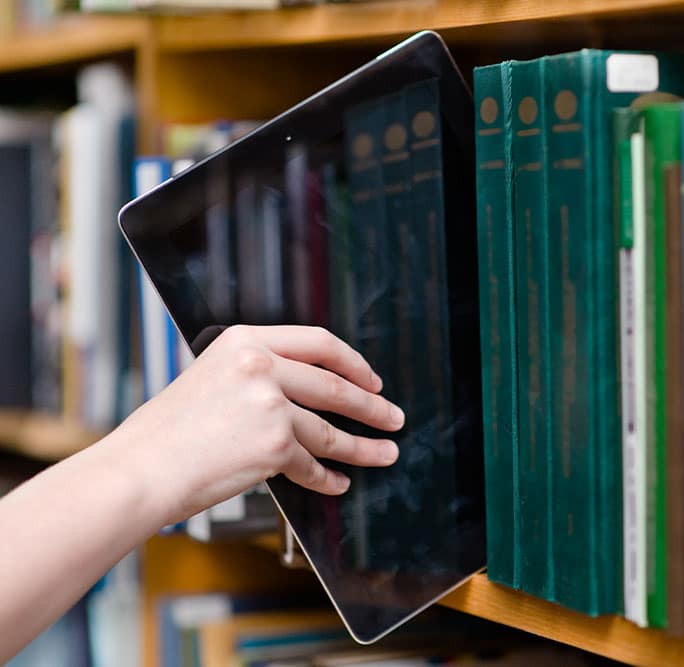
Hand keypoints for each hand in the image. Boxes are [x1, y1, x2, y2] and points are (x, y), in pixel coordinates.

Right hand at [108, 324, 404, 525]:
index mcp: (245, 341)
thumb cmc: (166, 432)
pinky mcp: (274, 445)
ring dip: (364, 446)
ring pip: (331, 430)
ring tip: (385, 453)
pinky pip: (312, 464)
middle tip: (392, 417)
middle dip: (371, 406)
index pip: (318, 341)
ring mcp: (271, 404)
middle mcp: (261, 365)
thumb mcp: (209, 377)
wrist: (140, 470)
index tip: (372, 380)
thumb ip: (256, 375)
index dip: (353, 362)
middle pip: (335, 385)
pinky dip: (328, 477)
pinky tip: (337, 483)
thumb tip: (305, 393)